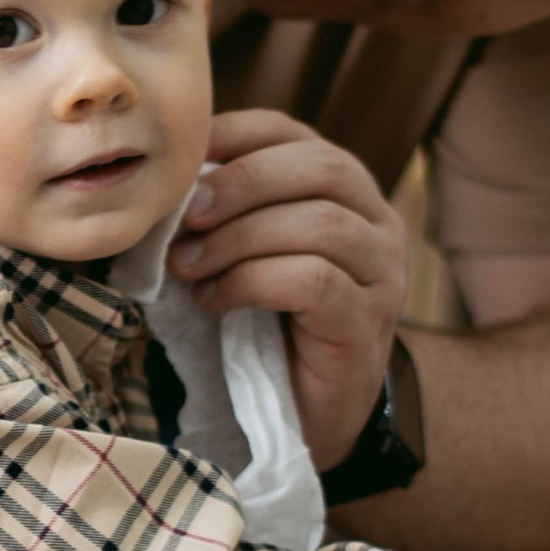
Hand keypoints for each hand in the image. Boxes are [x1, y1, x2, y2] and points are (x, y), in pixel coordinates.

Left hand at [168, 109, 409, 470]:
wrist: (302, 416)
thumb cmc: (266, 326)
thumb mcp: (244, 253)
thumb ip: (223, 210)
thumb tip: (166, 175)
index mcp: (346, 193)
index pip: (297, 134)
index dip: (239, 134)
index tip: (186, 156)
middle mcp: (378, 225)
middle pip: (322, 168)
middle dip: (242, 183)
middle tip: (184, 217)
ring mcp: (383, 275)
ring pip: (322, 224)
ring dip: (240, 238)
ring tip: (187, 266)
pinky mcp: (366, 323)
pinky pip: (315, 282)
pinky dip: (252, 281)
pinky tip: (213, 297)